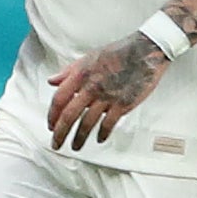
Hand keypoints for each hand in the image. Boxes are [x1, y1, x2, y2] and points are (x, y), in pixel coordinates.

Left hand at [46, 31, 169, 149]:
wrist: (146, 51)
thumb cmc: (118, 52)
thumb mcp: (88, 57)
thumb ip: (68, 71)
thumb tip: (52, 81)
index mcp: (80, 75)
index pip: (59, 99)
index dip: (52, 115)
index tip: (50, 126)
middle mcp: (90, 87)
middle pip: (69, 115)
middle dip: (60, 133)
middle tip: (56, 144)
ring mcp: (107, 97)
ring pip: (87, 123)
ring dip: (79, 138)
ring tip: (75, 147)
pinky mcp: (123, 104)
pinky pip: (108, 124)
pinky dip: (102, 133)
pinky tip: (99, 139)